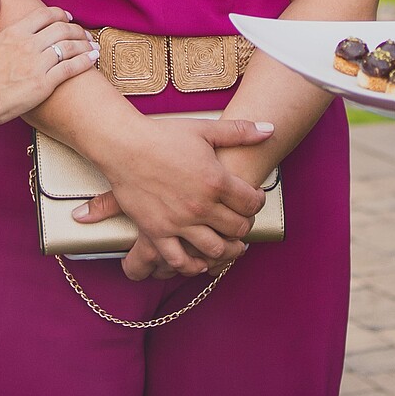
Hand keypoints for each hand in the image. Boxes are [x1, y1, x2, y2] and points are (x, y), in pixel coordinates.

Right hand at [0, 0, 95, 142]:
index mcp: (14, 32)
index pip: (44, 15)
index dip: (60, 14)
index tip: (68, 17)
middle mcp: (29, 45)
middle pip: (62, 29)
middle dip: (76, 29)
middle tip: (84, 33)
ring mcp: (38, 64)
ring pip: (69, 47)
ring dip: (84, 44)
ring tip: (92, 45)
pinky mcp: (45, 84)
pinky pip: (70, 68)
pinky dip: (85, 61)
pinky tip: (93, 58)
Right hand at [75, 117, 273, 278]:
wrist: (124, 145)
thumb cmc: (164, 135)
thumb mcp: (206, 130)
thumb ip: (240, 131)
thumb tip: (270, 129)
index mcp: (216, 181)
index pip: (251, 203)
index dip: (258, 202)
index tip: (254, 200)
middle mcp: (201, 206)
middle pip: (237, 228)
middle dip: (246, 226)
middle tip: (244, 222)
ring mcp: (179, 222)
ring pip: (215, 249)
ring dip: (228, 251)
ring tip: (230, 246)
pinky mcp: (157, 232)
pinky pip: (179, 260)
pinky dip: (193, 266)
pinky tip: (200, 262)